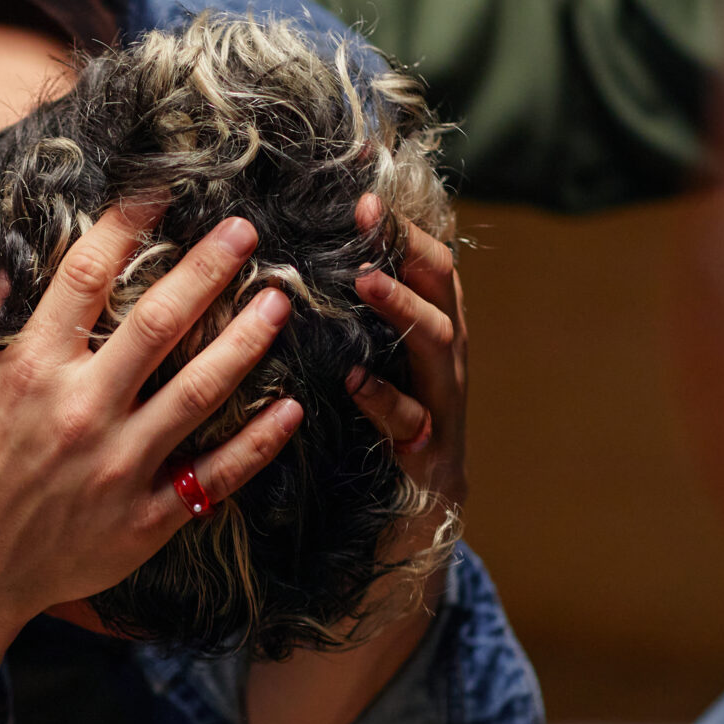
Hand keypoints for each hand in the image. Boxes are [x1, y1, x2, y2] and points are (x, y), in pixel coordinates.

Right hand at [0, 201, 300, 723]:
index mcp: (32, 370)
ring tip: (280, 303)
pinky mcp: (144, 517)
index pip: (86, 277)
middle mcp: (82, 410)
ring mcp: (119, 466)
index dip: (126, 225)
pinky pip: (213, 475)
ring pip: (199, 392)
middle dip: (207, 269)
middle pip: (158, 323)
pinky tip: (291, 409)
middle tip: (245, 231)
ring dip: (246, 343)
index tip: (160, 191)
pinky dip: (257, 443)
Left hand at [346, 194, 469, 513]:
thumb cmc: (367, 446)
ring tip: (366, 281)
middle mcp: (443, 366)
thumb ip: (338, 329)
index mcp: (424, 337)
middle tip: (366, 213)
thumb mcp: (357, 376)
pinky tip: (352, 381)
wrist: (403, 541)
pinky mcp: (430, 460)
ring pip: (441, 346)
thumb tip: (280, 269)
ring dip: (404, 309)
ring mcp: (443, 411)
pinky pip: (412, 424)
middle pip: (443, 288)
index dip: (399, 221)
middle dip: (406, 247)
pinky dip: (384, 401)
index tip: (360, 182)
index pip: (426, 261)